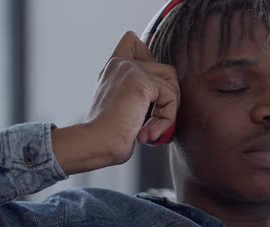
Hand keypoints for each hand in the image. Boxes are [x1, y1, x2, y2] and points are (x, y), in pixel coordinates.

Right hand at [52, 31, 179, 174]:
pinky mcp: (141, 82)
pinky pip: (170, 98)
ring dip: (168, 112)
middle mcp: (121, 64)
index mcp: (114, 68)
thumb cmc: (109, 134)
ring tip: (151, 130)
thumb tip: (167, 92)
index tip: (148, 91)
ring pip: (171, 84)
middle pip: (166, 70)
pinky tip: (149, 133)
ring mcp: (130, 70)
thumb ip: (140, 94)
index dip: (149, 60)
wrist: (97, 142)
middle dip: (168, 99)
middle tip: (154, 121)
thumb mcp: (124, 107)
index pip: (132, 41)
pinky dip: (166, 120)